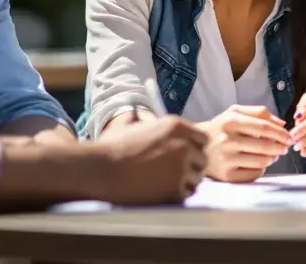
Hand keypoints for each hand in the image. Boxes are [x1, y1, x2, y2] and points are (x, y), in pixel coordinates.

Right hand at [90, 115, 207, 204]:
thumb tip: (138, 112)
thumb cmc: (113, 146)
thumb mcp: (134, 125)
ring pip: (198, 177)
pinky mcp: (176, 190)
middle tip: (176, 171)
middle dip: (192, 164)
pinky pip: (187, 192)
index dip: (193, 146)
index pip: (203, 138)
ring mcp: (182, 169)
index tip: (183, 153)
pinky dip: (179, 193)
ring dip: (187, 180)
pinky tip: (163, 190)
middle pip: (203, 158)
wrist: (102, 169)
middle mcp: (184, 146)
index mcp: (177, 126)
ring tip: (168, 182)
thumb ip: (149, 121)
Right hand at [199, 105, 292, 182]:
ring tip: (272, 155)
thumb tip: (282, 123)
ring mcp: (227, 159)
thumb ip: (259, 112)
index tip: (289, 137)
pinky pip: (254, 174)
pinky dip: (261, 169)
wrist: (197, 146)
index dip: (280, 133)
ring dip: (272, 158)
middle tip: (284, 147)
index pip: (263, 127)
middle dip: (280, 147)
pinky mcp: (227, 175)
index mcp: (230, 122)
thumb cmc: (220, 128)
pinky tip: (258, 163)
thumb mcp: (234, 112)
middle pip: (265, 146)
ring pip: (262, 161)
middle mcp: (227, 140)